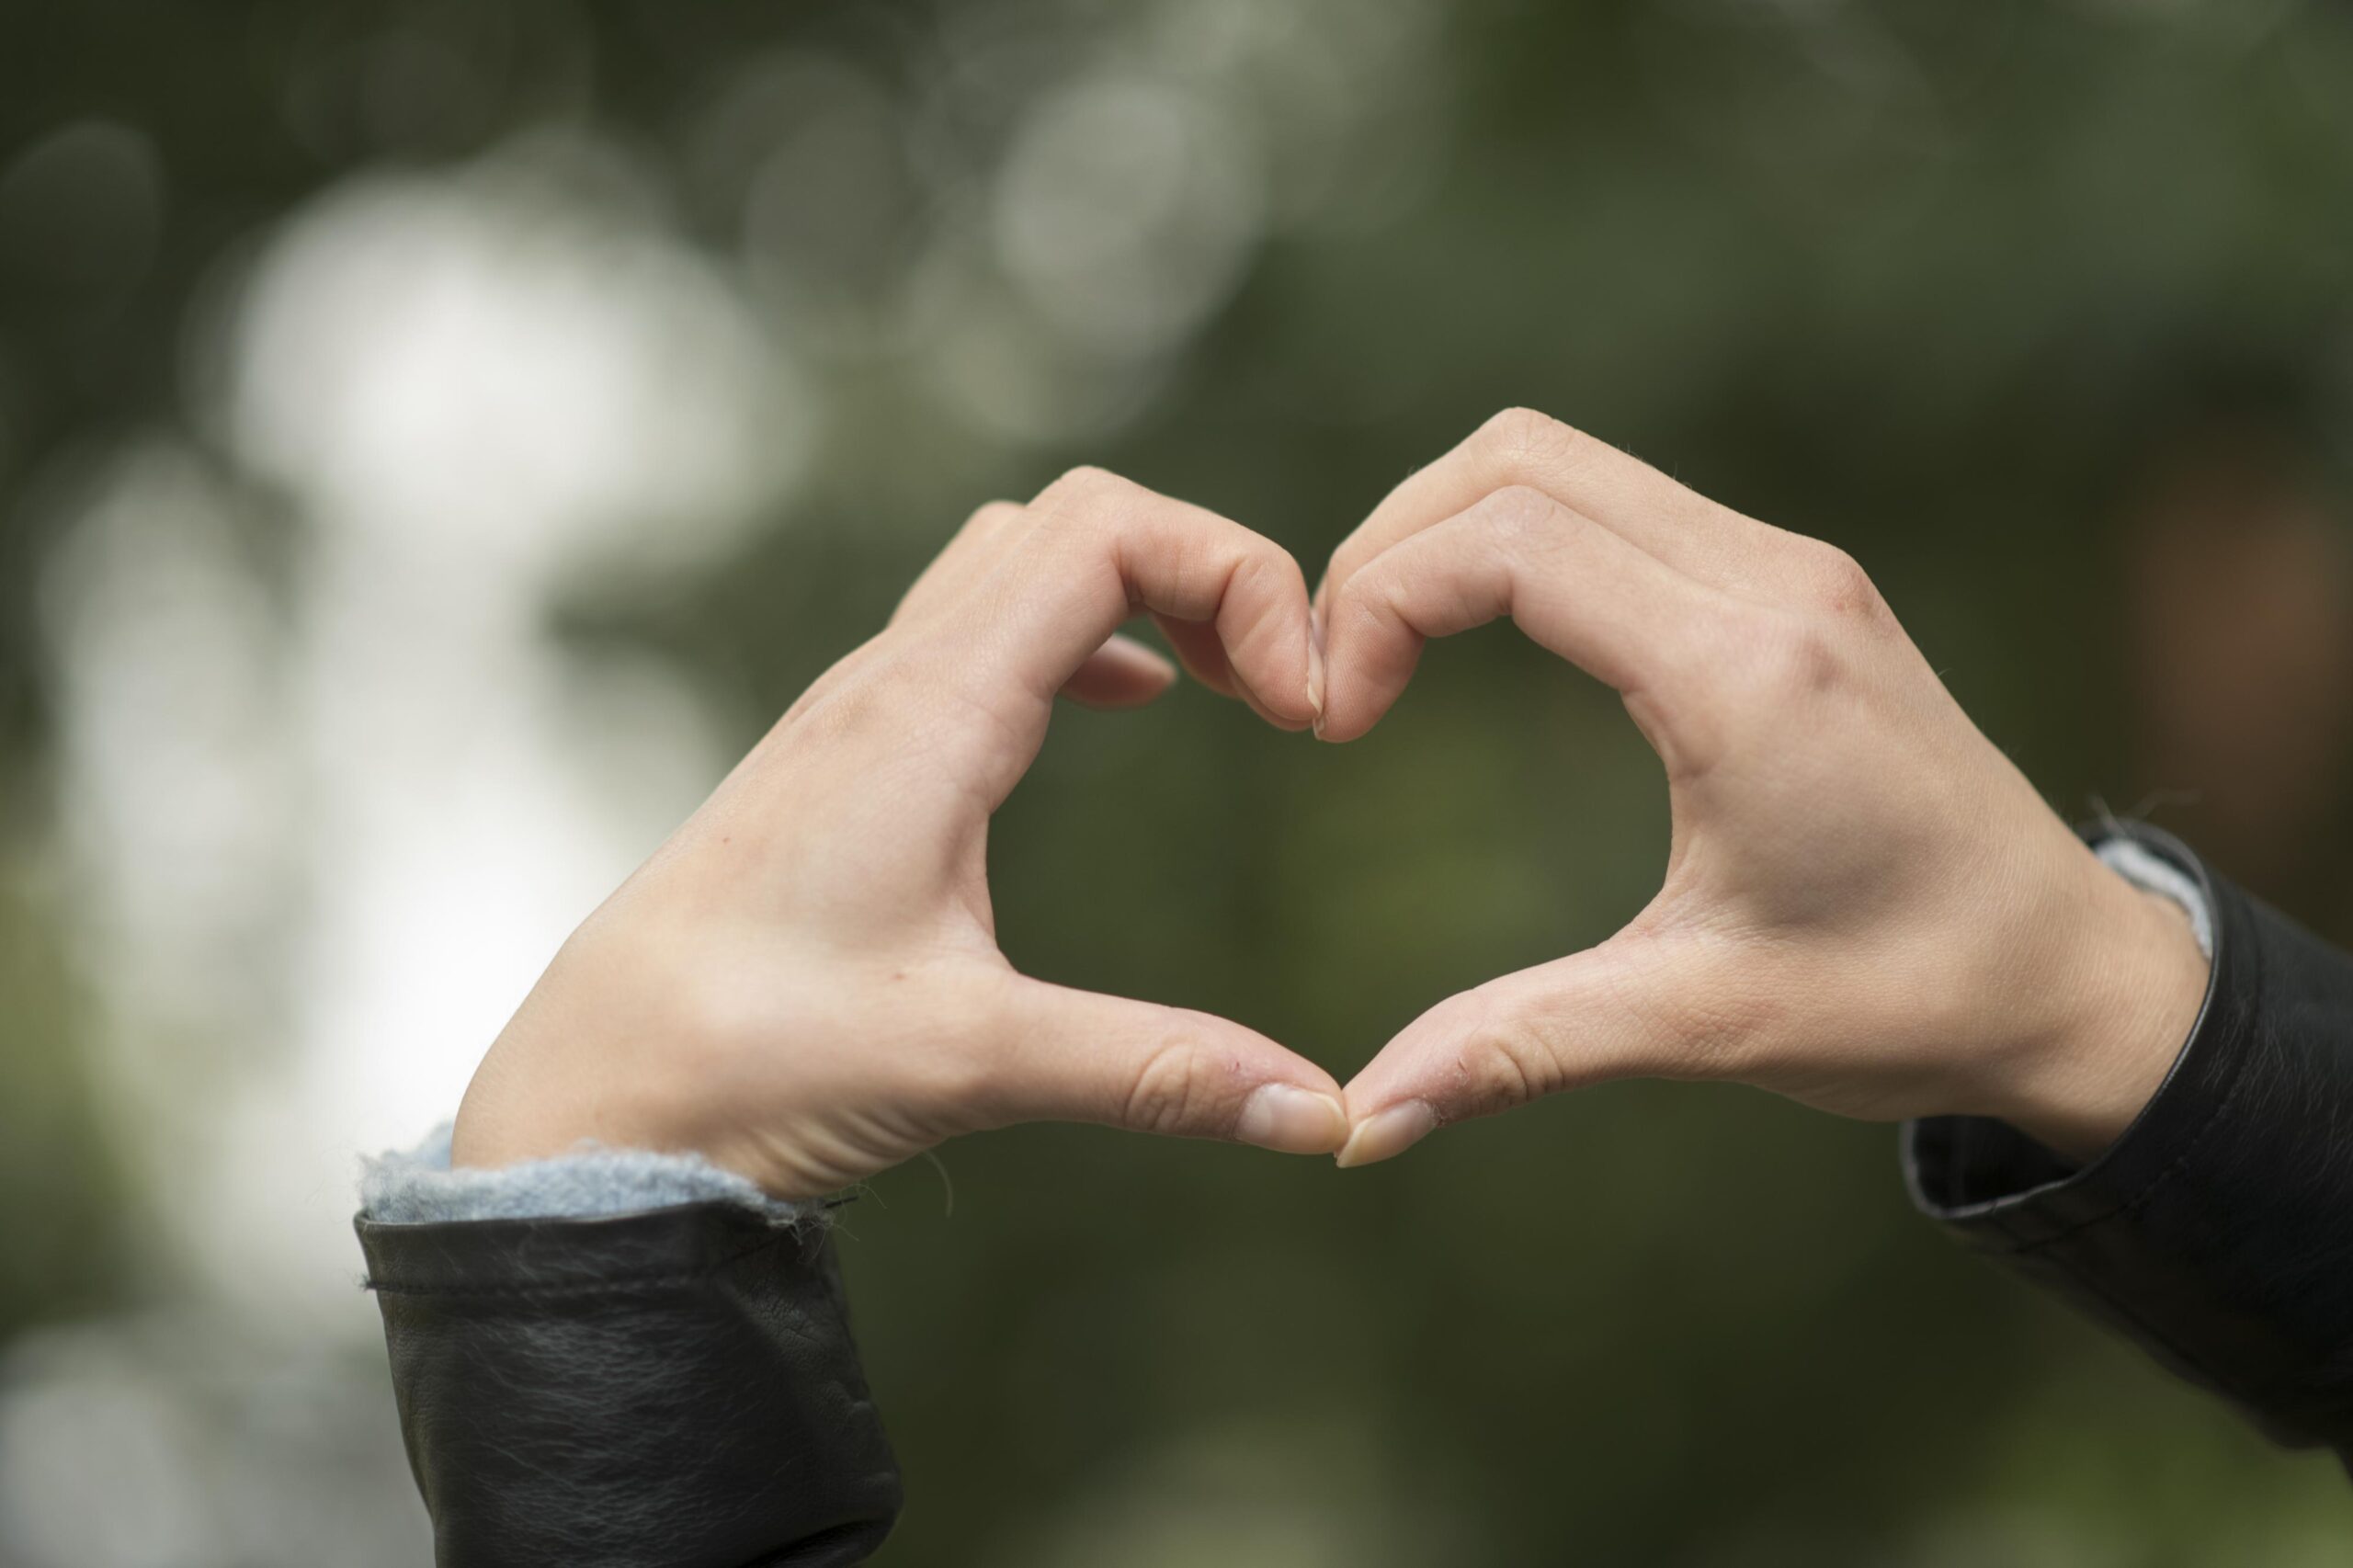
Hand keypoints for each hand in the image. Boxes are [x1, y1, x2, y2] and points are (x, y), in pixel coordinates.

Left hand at [452, 469, 1347, 1197]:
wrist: (590, 1090)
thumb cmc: (748, 1060)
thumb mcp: (968, 1062)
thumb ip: (1154, 1071)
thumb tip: (1325, 1114)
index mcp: (931, 709)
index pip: (1111, 529)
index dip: (1236, 575)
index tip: (1301, 710)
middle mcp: (892, 679)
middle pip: (1078, 518)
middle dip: (1208, 571)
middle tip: (1285, 695)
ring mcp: (863, 707)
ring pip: (1021, 561)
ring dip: (1139, 593)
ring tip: (1229, 690)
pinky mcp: (849, 756)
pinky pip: (982, 627)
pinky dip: (1080, 634)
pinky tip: (1124, 707)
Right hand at [1316, 409, 2209, 1165]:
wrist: (2075, 979)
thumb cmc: (1908, 1001)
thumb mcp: (1701, 1025)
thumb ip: (1515, 1049)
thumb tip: (1353, 1127)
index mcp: (1745, 673)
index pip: (1509, 541)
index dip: (1379, 603)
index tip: (1336, 723)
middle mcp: (1773, 584)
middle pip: (1516, 461)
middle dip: (1389, 547)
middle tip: (1337, 678)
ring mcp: (1791, 569)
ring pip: (1563, 463)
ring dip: (1449, 533)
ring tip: (1387, 657)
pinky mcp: (1794, 584)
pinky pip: (1618, 501)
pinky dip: (1517, 542)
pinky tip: (1479, 642)